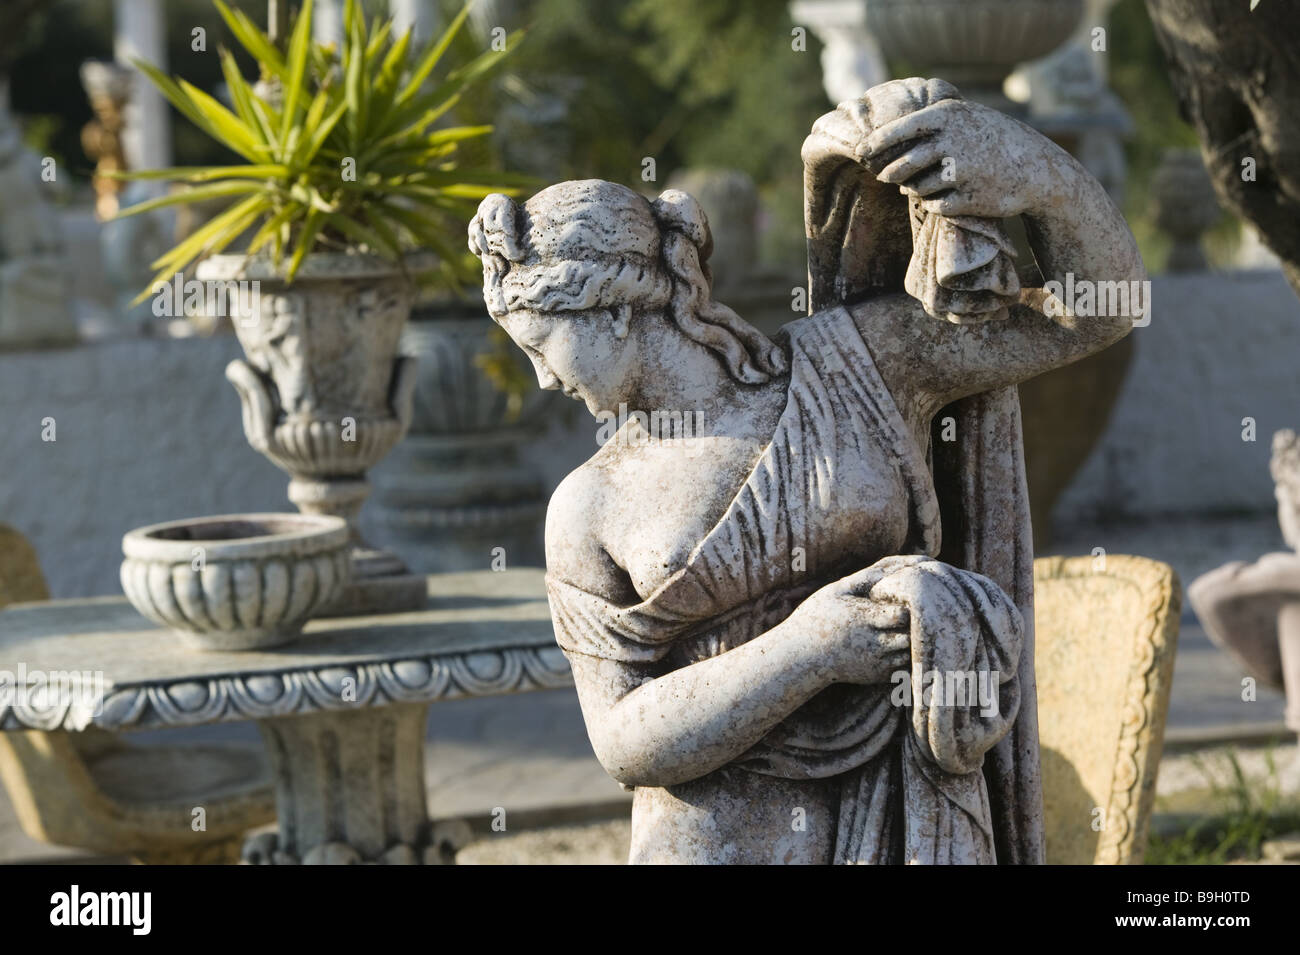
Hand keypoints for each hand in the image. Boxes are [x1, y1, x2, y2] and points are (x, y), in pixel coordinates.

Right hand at [796, 564, 913, 685]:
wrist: (800, 655)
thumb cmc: (816, 617)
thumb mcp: (834, 591)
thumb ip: (863, 579)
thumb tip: (888, 568)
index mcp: (864, 618)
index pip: (903, 614)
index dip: (907, 606)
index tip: (902, 600)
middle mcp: (872, 642)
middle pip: (912, 635)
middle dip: (916, 625)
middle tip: (914, 615)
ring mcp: (875, 661)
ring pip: (911, 653)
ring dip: (912, 642)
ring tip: (904, 630)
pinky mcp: (876, 675)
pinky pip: (903, 668)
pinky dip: (906, 657)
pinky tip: (896, 645)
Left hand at [861, 98, 1065, 218]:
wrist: (1036, 168)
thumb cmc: (990, 140)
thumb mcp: (963, 119)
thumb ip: (926, 124)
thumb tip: (874, 140)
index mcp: (947, 116)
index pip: (896, 132)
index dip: (873, 145)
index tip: (859, 153)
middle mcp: (952, 140)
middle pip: (900, 166)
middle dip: (890, 174)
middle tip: (885, 176)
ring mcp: (960, 170)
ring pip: (915, 188)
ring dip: (916, 188)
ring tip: (933, 180)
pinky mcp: (967, 198)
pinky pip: (933, 205)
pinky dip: (935, 203)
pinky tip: (951, 195)